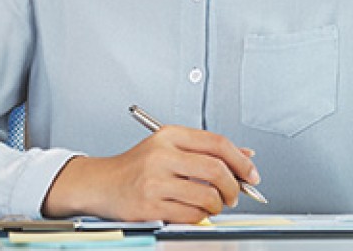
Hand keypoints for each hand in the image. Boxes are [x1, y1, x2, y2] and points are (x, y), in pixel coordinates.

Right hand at [42, 124, 259, 222]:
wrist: (101, 183)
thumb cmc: (136, 166)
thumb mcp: (168, 147)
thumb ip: (205, 150)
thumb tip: (245, 155)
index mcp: (169, 135)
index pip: (217, 143)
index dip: (241, 160)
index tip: (251, 173)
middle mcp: (162, 155)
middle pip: (216, 169)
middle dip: (234, 186)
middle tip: (234, 194)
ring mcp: (155, 180)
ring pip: (207, 196)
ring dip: (218, 205)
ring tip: (213, 204)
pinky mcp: (150, 205)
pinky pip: (192, 215)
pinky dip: (201, 217)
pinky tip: (195, 211)